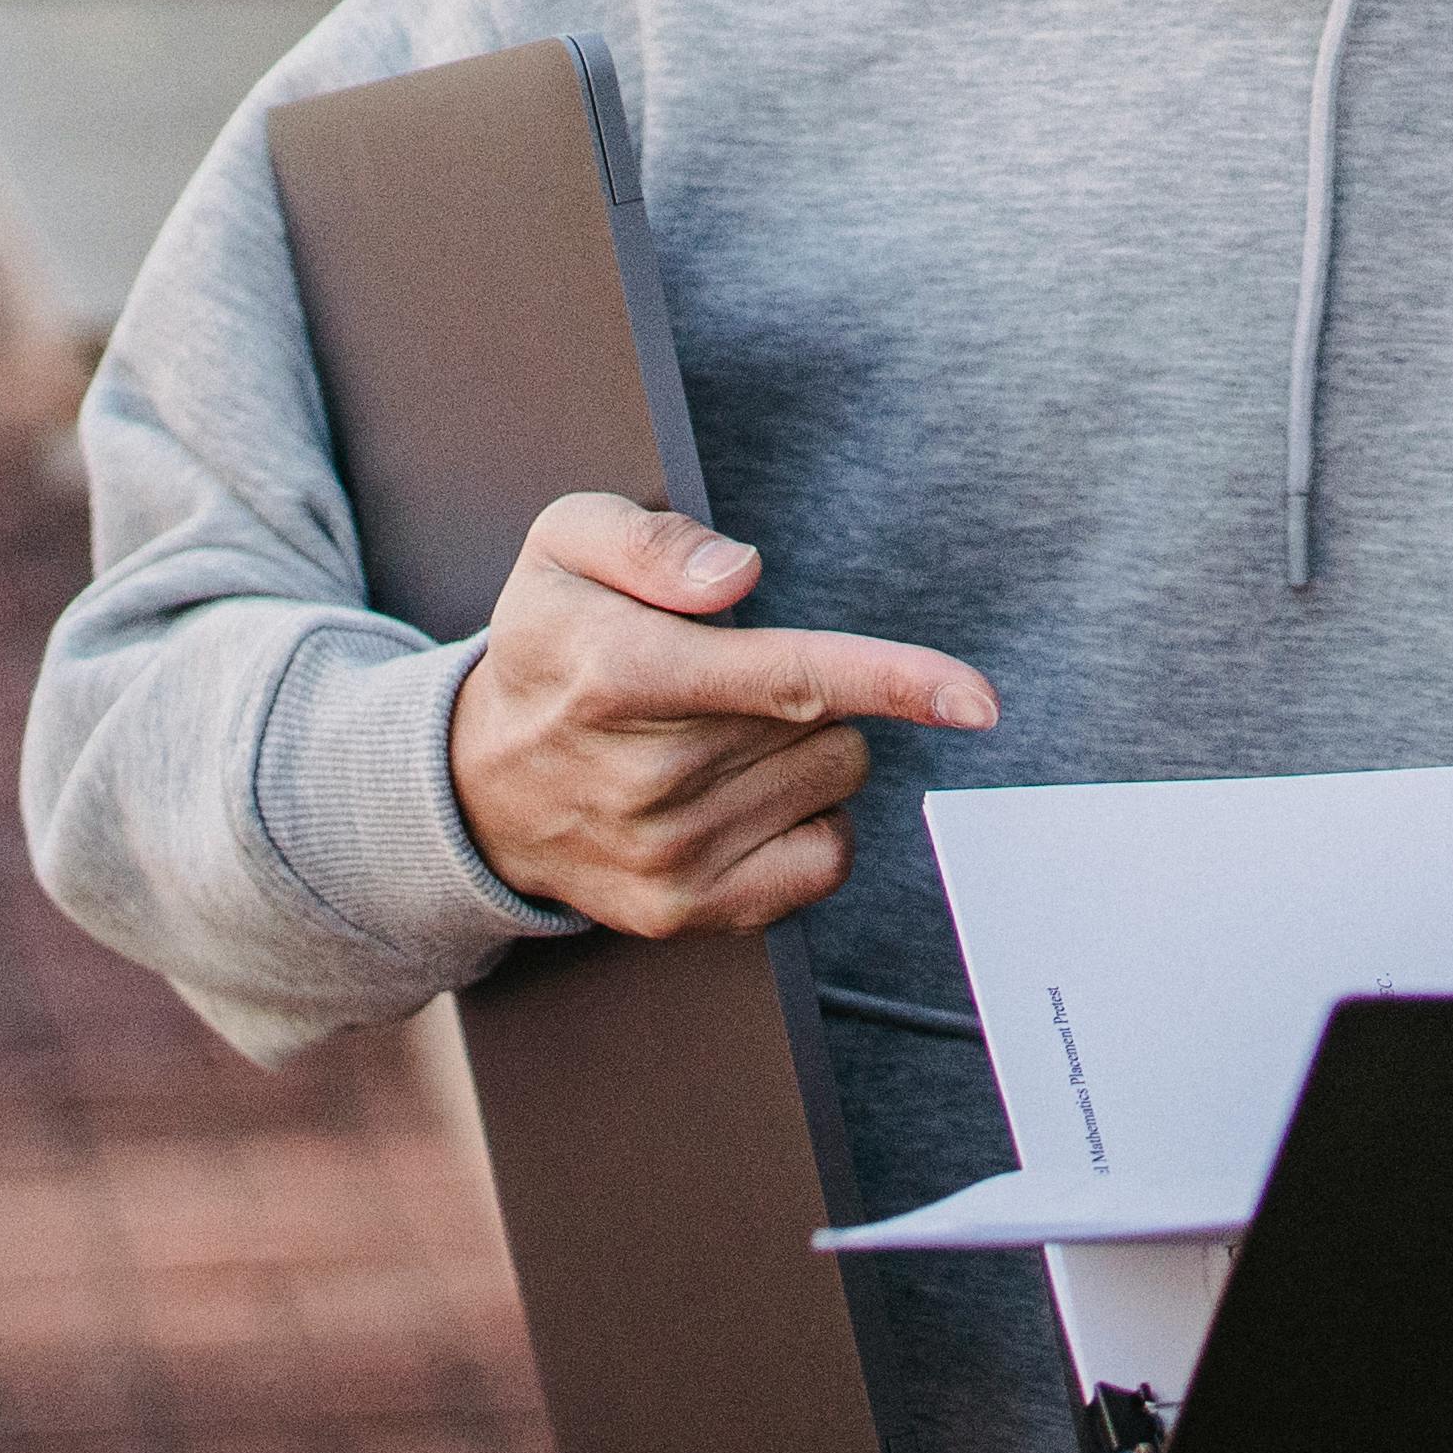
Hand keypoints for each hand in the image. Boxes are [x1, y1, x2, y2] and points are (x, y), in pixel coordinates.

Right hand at [444, 491, 996, 935]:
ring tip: (716, 741)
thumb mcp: (562, 545)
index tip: (977, 699)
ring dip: (805, 753)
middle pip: (827, 724)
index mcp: (621, 675)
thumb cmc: (550, 648)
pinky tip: (745, 800)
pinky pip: (823, 860)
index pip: (787, 678)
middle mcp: (646, 776)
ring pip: (835, 782)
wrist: (476, 787)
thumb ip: (649, 540)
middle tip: (720, 685)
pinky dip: (809, 823)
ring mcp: (666, 855)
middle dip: (806, 690)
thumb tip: (741, 575)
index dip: (894, 681)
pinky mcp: (683, 912)